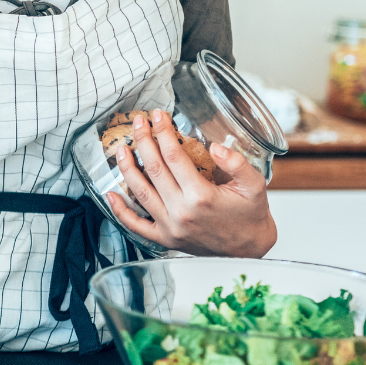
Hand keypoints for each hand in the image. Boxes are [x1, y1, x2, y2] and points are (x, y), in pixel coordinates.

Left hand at [107, 110, 275, 256]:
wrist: (248, 248)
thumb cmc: (250, 215)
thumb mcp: (254, 185)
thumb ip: (237, 163)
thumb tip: (215, 147)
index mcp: (202, 196)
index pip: (174, 156)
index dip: (163, 132)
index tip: (157, 116)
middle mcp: (181, 211)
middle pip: (154, 169)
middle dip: (143, 141)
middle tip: (137, 122)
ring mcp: (170, 227)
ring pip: (140, 192)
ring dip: (127, 168)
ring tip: (121, 148)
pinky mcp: (164, 239)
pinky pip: (135, 225)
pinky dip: (120, 210)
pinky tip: (110, 194)